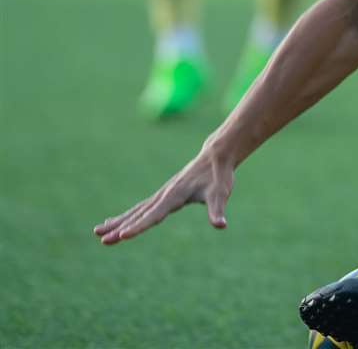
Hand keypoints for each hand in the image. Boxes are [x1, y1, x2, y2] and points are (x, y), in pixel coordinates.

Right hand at [93, 145, 233, 244]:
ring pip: (135, 210)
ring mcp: (161, 195)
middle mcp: (164, 195)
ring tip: (97, 232)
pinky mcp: (162, 195)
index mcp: (175, 196)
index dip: (139, 226)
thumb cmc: (219, 177)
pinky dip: (126, 216)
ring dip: (117, 222)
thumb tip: (221, 226)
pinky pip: (140, 208)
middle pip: (139, 214)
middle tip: (103, 240)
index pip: (154, 215)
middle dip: (121, 227)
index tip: (123, 236)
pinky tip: (112, 222)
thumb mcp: (220, 194)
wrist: (215, 156)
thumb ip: (217, 210)